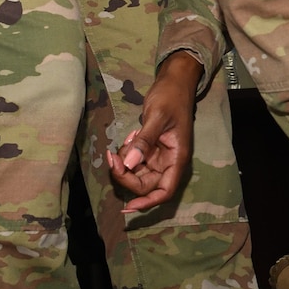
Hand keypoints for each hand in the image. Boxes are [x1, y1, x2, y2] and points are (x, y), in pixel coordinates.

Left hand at [107, 52, 201, 212]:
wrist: (173, 82)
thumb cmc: (171, 97)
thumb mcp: (157, 117)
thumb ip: (144, 141)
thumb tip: (128, 164)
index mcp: (177, 159)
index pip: (164, 191)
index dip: (147, 202)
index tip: (128, 206)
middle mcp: (169, 162)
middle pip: (145, 184)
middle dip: (125, 175)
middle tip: (111, 156)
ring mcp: (159, 157)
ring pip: (137, 173)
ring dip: (125, 163)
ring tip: (128, 138)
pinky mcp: (150, 150)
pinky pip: (134, 160)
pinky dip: (127, 153)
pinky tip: (131, 135)